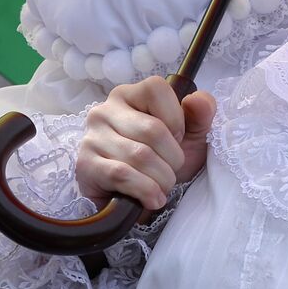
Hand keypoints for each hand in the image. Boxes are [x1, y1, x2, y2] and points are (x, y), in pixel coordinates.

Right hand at [75, 76, 215, 210]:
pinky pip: (122, 175)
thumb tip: (196, 100)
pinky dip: (146, 190)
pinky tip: (153, 198)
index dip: (176, 119)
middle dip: (173, 157)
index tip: (178, 139)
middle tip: (173, 169)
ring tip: (164, 185)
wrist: (136, 197)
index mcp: (130, 94)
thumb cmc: (163, 158)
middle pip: (152, 129)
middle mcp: (105, 110)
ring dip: (162, 178)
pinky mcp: (85, 165)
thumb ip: (202, 112)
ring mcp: (92, 137)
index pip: (156, 89)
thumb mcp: (192, 133)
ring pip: (139, 155)